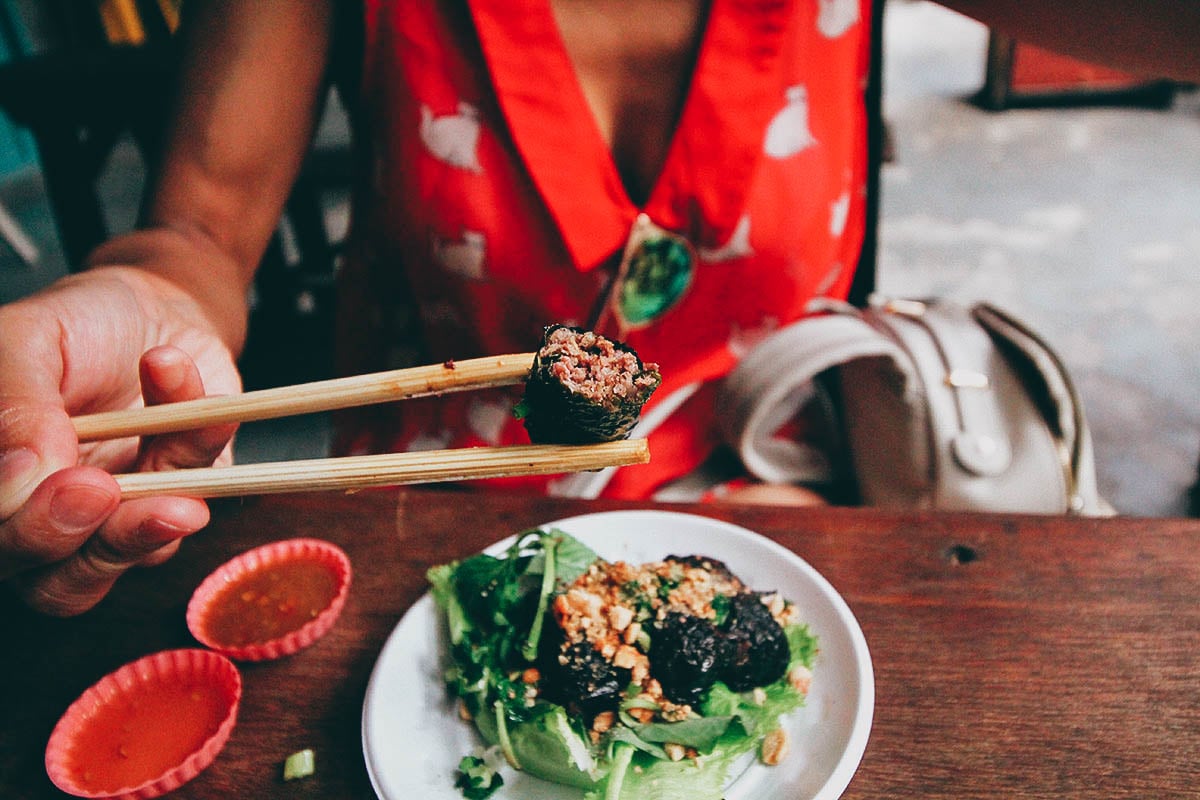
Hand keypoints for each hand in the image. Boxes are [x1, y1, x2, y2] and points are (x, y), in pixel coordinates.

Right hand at [0, 267, 241, 614]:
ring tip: (177, 500)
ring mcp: (122, 514)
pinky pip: (199, 492)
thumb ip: (17, 410)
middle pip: (56, 582)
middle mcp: (52, 516)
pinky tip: (198, 399)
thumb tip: (16, 481)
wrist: (155, 308)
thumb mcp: (27, 342)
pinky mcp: (186, 494)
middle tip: (99, 490)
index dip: (23, 531)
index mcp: (2, 483)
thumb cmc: (76, 326)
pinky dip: (202, 444)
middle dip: (78, 541)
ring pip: (129, 559)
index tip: (61, 485)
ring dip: (150, 529)